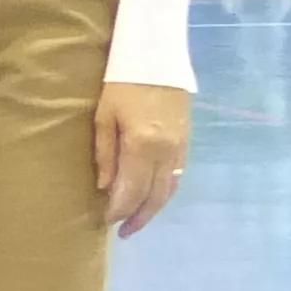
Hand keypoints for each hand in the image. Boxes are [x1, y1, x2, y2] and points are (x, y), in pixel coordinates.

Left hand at [91, 80, 188, 237]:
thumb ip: (105, 154)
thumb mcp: (104, 116)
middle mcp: (167, 152)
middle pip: (154, 196)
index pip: (131, 190)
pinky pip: (177, 176)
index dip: (119, 210)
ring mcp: (181, 148)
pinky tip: (153, 199)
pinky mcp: (187, 141)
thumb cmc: (121, 84)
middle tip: (123, 232)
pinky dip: (165, 193)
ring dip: (153, 209)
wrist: (157, 57)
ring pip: (169, 189)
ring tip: (137, 221)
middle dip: (138, 217)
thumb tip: (105, 187)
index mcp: (143, 146)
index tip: (106, 222)